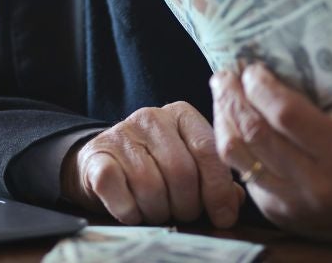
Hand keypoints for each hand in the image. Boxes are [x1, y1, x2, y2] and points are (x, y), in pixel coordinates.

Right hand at [60, 101, 244, 227]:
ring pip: (150, 185)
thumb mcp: (189, 166)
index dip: (218, 189)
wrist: (102, 163)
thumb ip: (214, 179)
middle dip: (187, 205)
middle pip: (181, 171)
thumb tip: (235, 200)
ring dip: (157, 211)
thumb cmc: (155, 167)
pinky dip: (129, 211)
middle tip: (183, 215)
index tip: (223, 217)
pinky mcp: (96, 155)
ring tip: (157, 212)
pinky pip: (118, 191)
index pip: (208, 150)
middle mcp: (151, 117)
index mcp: (181, 115)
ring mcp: (121, 134)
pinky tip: (133, 211)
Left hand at [211, 64, 331, 246]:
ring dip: (223, 118)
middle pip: (254, 133)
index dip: (262, 87)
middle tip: (226, 75)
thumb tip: (273, 69)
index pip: (287, 114)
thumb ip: (316, 104)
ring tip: (223, 94)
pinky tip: (232, 122)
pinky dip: (232, 140)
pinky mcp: (272, 211)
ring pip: (236, 154)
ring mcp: (289, 201)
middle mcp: (313, 184)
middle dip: (234, 97)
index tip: (252, 68)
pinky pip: (241, 170)